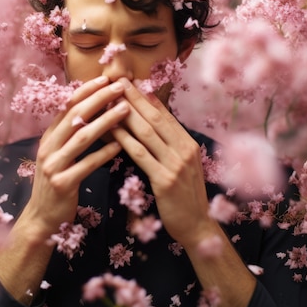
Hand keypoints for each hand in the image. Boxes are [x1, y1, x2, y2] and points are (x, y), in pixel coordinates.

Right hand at [20, 76, 129, 237]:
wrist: (41, 218)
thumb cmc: (57, 183)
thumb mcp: (59, 155)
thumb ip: (71, 135)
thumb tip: (92, 110)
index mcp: (48, 137)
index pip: (67, 106)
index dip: (86, 90)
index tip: (106, 78)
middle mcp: (48, 147)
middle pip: (75, 116)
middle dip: (99, 99)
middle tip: (119, 87)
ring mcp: (53, 166)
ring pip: (82, 138)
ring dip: (106, 122)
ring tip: (126, 110)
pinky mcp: (62, 184)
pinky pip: (86, 165)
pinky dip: (104, 154)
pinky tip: (121, 146)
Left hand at [110, 78, 217, 247]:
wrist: (197, 226)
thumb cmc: (184, 198)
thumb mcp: (182, 167)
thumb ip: (169, 147)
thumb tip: (150, 127)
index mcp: (188, 143)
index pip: (165, 114)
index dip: (146, 96)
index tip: (130, 81)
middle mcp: (184, 149)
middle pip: (155, 117)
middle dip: (135, 97)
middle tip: (117, 80)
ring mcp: (176, 164)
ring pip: (147, 132)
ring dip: (126, 113)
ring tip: (109, 99)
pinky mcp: (165, 180)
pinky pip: (141, 154)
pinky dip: (125, 139)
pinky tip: (111, 130)